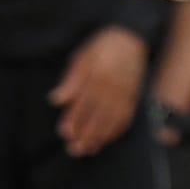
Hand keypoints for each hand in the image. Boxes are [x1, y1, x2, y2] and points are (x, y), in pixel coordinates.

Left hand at [49, 26, 149, 156]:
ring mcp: (124, 93)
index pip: (83, 102)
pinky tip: (105, 140)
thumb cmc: (101, 47)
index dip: (74, 119)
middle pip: (98, 115)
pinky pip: (126, 118)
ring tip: (87, 150)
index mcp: (97, 75)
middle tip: (73, 149)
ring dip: (99, 137)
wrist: (130, 38)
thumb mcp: (82, 56)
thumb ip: (71, 79)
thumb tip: (57, 99)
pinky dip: (116, 132)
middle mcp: (112, 87)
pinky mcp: (133, 97)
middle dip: (86, 134)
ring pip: (112, 120)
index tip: (64, 132)